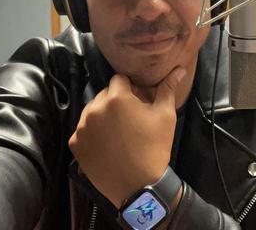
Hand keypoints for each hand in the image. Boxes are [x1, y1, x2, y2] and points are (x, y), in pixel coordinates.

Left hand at [68, 67, 185, 207]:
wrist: (139, 186)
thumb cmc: (154, 147)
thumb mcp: (165, 116)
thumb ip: (167, 88)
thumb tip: (179, 69)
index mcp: (116, 98)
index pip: (119, 79)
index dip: (130, 88)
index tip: (137, 101)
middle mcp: (94, 108)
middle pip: (105, 94)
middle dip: (116, 100)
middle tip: (129, 117)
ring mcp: (82, 127)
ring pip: (93, 110)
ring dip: (103, 115)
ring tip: (117, 131)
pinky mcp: (75, 143)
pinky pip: (83, 129)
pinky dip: (92, 132)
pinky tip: (106, 143)